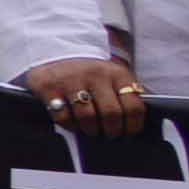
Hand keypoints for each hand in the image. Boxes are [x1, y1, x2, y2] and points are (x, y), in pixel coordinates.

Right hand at [20, 56, 149, 138]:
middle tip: (109, 135)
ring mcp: (71, 80)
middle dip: (112, 131)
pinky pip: (63, 116)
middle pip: (111, 114)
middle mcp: (95, 75)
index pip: (133, 106)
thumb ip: (126, 93)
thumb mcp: (112, 76)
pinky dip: (69, 125)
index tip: (128, 133)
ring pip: (87, 117)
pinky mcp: (49, 87)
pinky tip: (73, 123)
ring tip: (92, 130)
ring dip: (91, 130)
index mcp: (116, 74)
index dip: (133, 126)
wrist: (55, 53)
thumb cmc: (90, 73)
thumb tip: (139, 120)